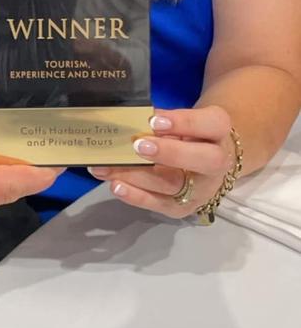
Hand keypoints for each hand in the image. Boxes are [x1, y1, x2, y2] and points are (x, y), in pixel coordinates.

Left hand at [88, 105, 232, 217]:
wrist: (205, 160)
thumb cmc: (189, 134)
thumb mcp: (182, 121)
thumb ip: (162, 120)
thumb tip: (130, 120)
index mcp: (219, 131)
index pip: (212, 124)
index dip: (184, 122)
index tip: (153, 120)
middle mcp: (217, 163)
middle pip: (205, 160)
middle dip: (169, 153)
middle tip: (137, 145)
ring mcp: (202, 189)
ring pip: (174, 184)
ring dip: (138, 175)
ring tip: (109, 166)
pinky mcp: (184, 207)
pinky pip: (161, 205)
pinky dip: (136, 196)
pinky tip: (116, 185)